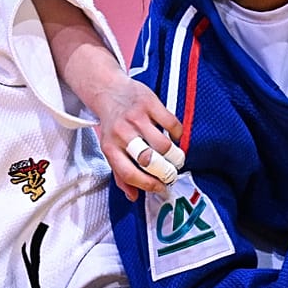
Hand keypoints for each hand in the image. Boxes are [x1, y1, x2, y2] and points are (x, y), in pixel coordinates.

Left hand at [30, 0, 185, 201]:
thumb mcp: (110, 149)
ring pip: (163, 144)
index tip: (161, 188)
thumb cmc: (113, 125)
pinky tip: (174, 137)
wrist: (109, 91)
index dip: (148, 184)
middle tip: (173, 173)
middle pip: (148, 160)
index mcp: (110, 148)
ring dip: (175, 155)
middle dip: (165, 171)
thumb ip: (121, 174)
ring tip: (176, 157)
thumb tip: (134, 197)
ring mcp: (136, 117)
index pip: (129, 173)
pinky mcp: (150, 103)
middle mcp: (122, 133)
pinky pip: (172, 124)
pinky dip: (178, 135)